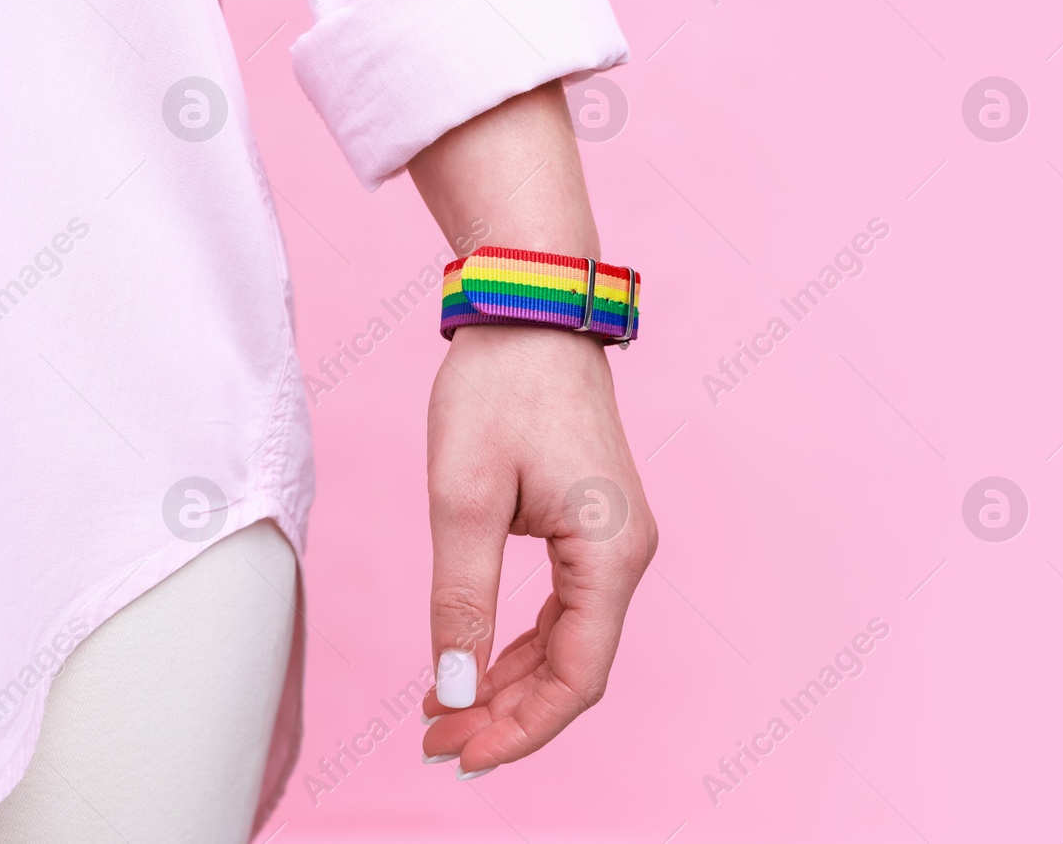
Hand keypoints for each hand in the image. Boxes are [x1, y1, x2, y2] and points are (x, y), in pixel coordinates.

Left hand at [419, 322, 655, 777]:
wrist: (529, 307)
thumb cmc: (497, 388)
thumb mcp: (463, 498)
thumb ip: (460, 599)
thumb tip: (454, 690)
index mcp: (611, 553)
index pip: (577, 678)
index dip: (520, 729)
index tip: (460, 753)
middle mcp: (627, 554)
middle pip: (575, 669)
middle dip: (506, 714)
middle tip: (435, 740)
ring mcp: (613, 541)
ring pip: (567, 643)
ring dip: (508, 683)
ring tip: (442, 712)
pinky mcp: (591, 525)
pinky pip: (562, 608)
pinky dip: (517, 643)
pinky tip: (471, 664)